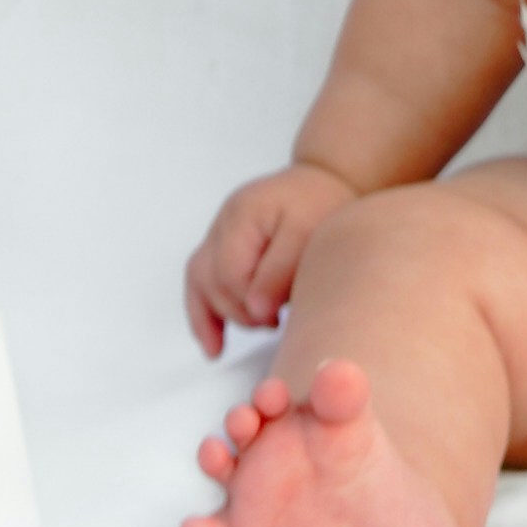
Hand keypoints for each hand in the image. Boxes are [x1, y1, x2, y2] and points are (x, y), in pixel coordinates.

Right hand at [183, 162, 359, 355]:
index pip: (229, 273)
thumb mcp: (309, 235)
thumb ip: (279, 272)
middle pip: (210, 281)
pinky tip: (214, 345)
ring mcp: (219, 232)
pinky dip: (205, 314)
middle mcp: (222, 221)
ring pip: (199, 281)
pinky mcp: (223, 245)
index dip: (249, 303)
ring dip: (220, 314)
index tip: (278, 317)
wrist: (326, 181)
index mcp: (242, 214)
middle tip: (275, 321)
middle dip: (240, 311)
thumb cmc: (322, 205)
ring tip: (256, 328)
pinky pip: (201, 281)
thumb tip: (255, 311)